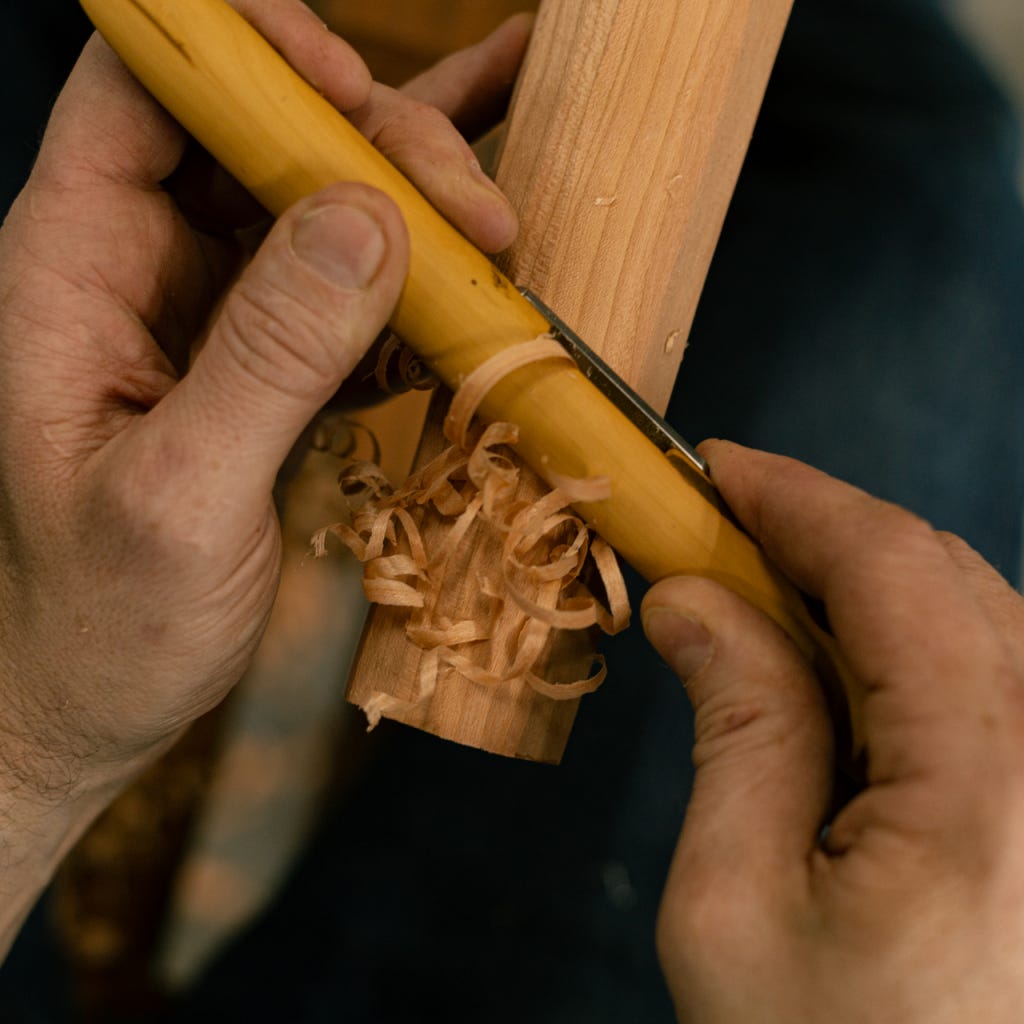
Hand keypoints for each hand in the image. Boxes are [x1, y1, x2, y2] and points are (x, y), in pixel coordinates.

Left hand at [0, 1, 530, 951]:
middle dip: (373, 145)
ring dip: (415, 196)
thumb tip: (367, 223)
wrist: (99, 696)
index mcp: (78, 265)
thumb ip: (266, 357)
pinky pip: (358, 281)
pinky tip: (485, 223)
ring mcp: (222, 309)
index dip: (246, 52)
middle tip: (475, 217)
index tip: (351, 86)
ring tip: (497, 219)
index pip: (143, 84)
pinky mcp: (279, 359)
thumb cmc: (102, 619)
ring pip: (322, 198)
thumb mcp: (180, 497)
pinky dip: (424, 260)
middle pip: (261, 131)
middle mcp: (149, 263)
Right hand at [643, 440, 1023, 1022]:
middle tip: (715, 539)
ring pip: (979, 618)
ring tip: (763, 601)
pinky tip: (841, 674)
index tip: (710, 470)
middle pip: (943, 578)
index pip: (891, 569)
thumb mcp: (736, 905)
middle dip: (819, 536)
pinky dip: (909, 646)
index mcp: (990, 785)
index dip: (793, 497)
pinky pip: (1000, 678)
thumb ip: (736, 728)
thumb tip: (691, 600)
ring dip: (863, 589)